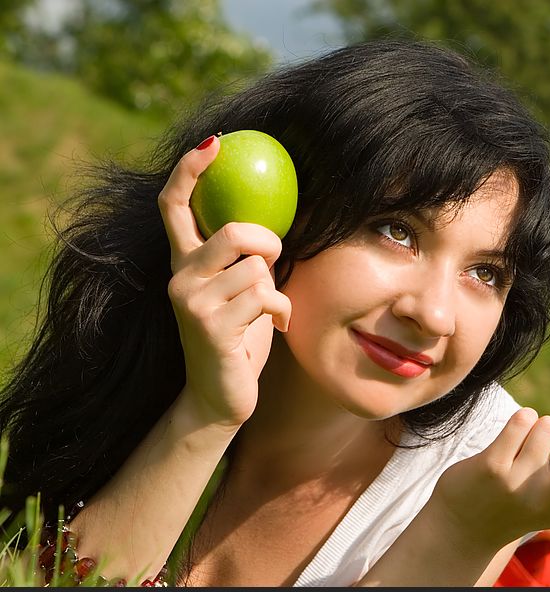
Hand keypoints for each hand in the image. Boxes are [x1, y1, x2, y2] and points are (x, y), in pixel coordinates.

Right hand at [159, 136, 292, 427]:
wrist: (219, 397)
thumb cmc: (238, 338)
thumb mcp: (238, 290)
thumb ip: (243, 258)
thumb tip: (275, 218)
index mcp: (182, 264)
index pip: (173, 206)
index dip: (189, 170)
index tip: (214, 143)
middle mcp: (179, 278)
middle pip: (233, 232)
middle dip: (267, 243)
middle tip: (273, 264)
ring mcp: (192, 303)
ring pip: (256, 269)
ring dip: (274, 289)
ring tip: (266, 311)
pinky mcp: (211, 328)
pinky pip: (266, 298)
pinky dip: (283, 312)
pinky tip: (277, 327)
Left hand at [432, 407, 549, 549]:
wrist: (462, 523)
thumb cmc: (520, 501)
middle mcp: (542, 503)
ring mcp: (515, 484)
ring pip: (549, 427)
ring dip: (547, 423)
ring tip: (534, 442)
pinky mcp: (491, 466)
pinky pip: (523, 419)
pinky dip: (526, 418)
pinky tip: (517, 433)